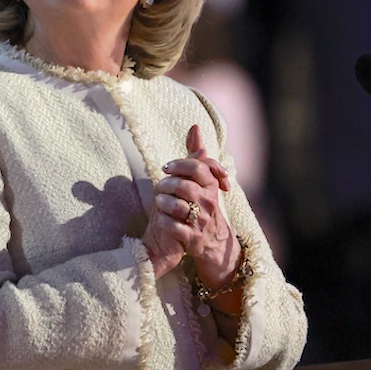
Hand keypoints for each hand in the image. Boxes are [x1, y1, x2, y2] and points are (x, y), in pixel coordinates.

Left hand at [145, 125, 239, 285]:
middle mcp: (210, 203)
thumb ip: (196, 154)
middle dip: (168, 184)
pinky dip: (163, 222)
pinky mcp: (193, 239)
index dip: (179, 164)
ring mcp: (202, 221)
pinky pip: (175, 227)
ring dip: (163, 202)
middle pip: (186, 186)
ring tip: (157, 201)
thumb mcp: (203, 181)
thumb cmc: (203, 205)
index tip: (166, 168)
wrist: (213, 243)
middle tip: (160, 185)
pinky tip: (159, 218)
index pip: (198, 167)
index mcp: (212, 187)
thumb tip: (194, 126)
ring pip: (179, 206)